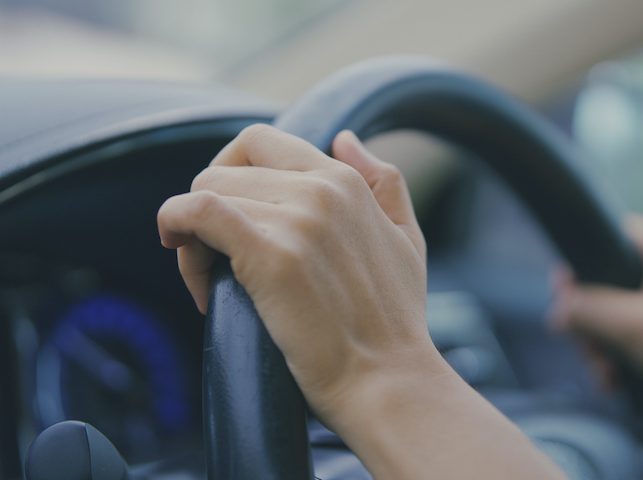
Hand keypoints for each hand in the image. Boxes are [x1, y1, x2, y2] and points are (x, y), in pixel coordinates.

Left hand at [157, 125, 434, 423]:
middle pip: (227, 168)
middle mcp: (322, 189)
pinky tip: (175, 247)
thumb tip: (344, 138)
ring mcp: (298, 219)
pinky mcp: (270, 255)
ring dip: (193, 233)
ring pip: (206, 190)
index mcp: (346, 181)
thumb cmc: (394, 322)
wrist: (387, 381)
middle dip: (211, 205)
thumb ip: (384, 183)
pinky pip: (197, 211)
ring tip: (212, 281)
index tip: (232, 219)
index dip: (233, 176)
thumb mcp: (407, 240)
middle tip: (217, 258)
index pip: (262, 143)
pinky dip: (174, 223)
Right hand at [552, 216, 642, 442]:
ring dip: (603, 342)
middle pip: (607, 278)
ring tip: (604, 371)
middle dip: (591, 320)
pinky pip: (634, 324)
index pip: (608, 235)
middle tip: (587, 347)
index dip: (580, 267)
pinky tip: (615, 376)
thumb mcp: (630, 326)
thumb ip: (585, 311)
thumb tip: (555, 309)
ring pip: (617, 306)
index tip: (564, 296)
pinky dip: (621, 349)